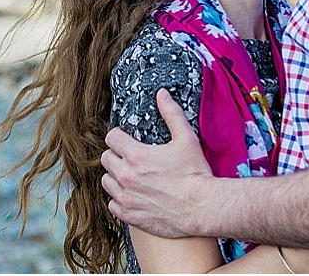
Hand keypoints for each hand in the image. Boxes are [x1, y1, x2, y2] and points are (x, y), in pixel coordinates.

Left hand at [101, 89, 214, 238]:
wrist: (203, 208)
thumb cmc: (195, 175)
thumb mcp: (186, 139)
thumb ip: (172, 114)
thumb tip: (162, 94)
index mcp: (135, 155)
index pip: (111, 138)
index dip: (120, 137)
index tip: (127, 140)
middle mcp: (125, 175)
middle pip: (106, 159)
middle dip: (116, 156)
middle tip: (130, 159)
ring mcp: (126, 197)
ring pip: (106, 181)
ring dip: (115, 177)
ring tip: (131, 177)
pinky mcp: (129, 215)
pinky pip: (112, 204)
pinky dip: (119, 200)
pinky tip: (133, 196)